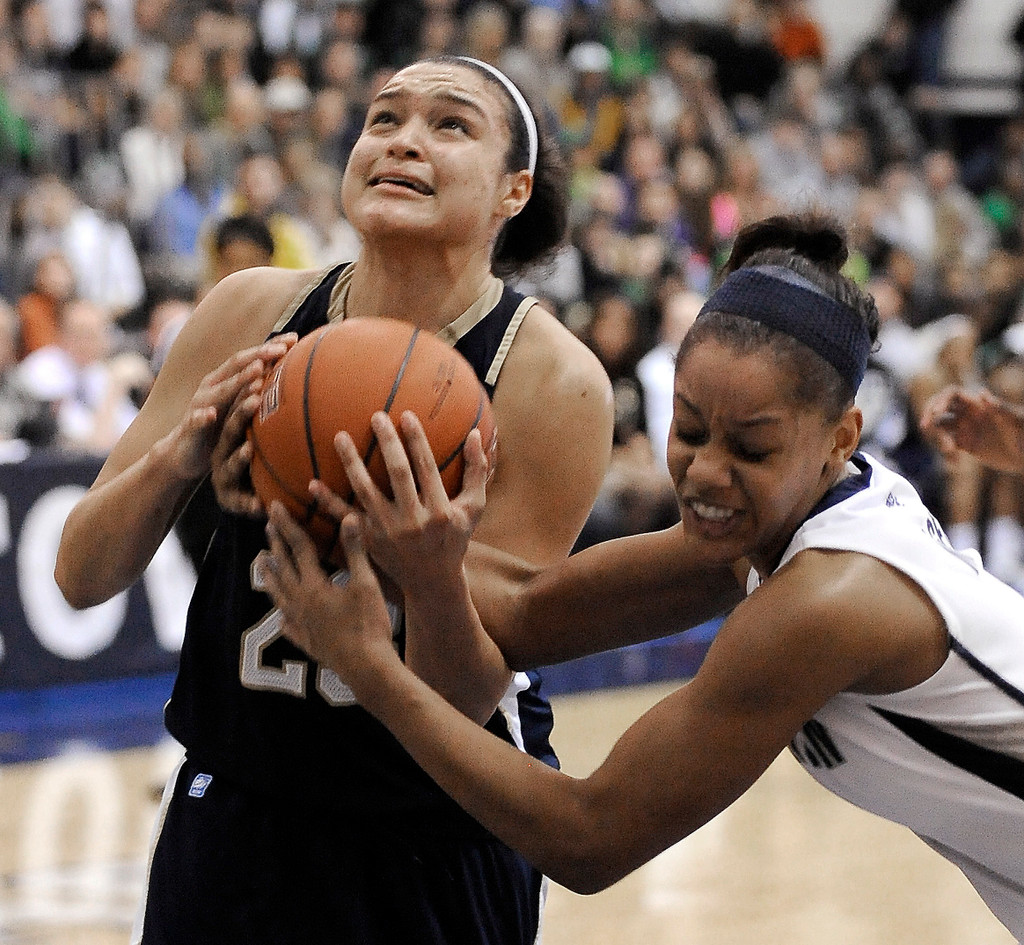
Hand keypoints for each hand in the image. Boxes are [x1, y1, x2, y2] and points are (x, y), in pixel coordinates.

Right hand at [162, 336, 295, 487]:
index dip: (271, 347)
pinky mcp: (190, 428)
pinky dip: (203, 417)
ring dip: (239, 382)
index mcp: (226, 381)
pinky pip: (196, 421)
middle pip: (236, 367)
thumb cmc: (221, 429)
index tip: (294, 339)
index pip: (251, 359)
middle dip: (258, 356)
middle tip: (279, 349)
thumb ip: (262, 392)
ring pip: (221, 392)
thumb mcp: (242, 409)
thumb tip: (295, 380)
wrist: (186, 453)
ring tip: (257, 372)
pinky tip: (211, 414)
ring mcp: (201, 405)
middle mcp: (213, 388)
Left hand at [260, 501, 398, 691]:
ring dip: (270, 577)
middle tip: (268, 527)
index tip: (274, 507)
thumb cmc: (369, 624)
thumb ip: (355, 550)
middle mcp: (301, 603)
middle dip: (275, 545)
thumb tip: (349, 517)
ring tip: (261, 564)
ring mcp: (301, 624)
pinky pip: (288, 626)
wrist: (366, 667)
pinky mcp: (307, 642)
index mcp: (314, 585)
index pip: (298, 548)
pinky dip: (283, 617)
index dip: (287, 525)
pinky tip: (281, 618)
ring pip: (279, 596)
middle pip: (283, 569)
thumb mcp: (365, 583)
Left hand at [324, 411, 488, 595]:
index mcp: (440, 511)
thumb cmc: (454, 537)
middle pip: (399, 475)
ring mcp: (389, 533)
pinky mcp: (370, 542)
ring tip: (340, 437)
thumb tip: (474, 435)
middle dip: (387, 444)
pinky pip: (344, 518)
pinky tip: (313, 483)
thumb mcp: (474, 508)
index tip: (405, 415)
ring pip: (366, 492)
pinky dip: (328, 502)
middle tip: (376, 416)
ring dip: (351, 463)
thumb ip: (477, 471)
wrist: (433, 580)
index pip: (427, 468)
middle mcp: (414, 522)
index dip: (417, 441)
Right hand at [919, 385, 1023, 472]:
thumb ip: (1000, 408)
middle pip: (939, 406)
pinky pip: (948, 445)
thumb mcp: (1016, 421)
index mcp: (978, 403)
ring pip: (940, 427)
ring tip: (952, 452)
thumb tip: (982, 392)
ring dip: (939, 438)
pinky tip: (956, 464)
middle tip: (925, 426)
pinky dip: (947, 454)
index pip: (952, 394)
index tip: (936, 413)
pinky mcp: (965, 444)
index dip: (940, 400)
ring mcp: (965, 428)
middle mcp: (968, 413)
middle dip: (929, 414)